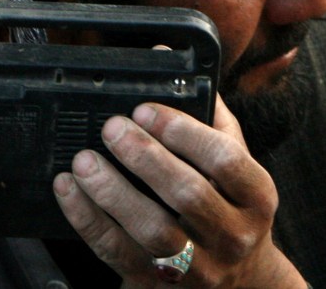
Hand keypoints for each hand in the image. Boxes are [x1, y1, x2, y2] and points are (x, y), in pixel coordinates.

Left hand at [53, 95, 305, 287]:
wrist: (241, 282)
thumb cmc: (229, 204)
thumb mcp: (236, 159)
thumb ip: (208, 113)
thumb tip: (164, 58)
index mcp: (257, 196)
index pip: (226, 160)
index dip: (183, 132)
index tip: (145, 109)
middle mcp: (233, 234)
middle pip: (188, 195)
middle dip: (144, 157)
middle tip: (111, 128)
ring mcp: (198, 267)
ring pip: (152, 232)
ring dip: (112, 192)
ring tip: (84, 161)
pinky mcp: (159, 284)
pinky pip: (117, 253)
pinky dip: (88, 219)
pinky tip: (69, 190)